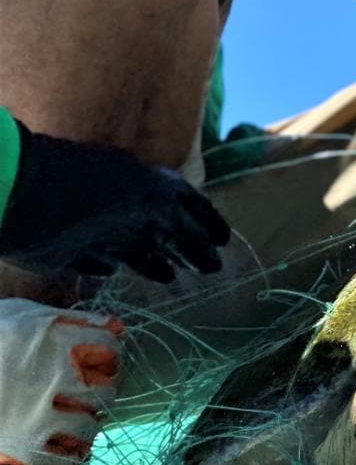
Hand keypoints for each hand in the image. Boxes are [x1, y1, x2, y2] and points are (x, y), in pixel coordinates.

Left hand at [0, 118, 229, 282]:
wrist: (13, 195)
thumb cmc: (83, 194)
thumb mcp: (146, 196)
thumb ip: (181, 214)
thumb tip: (212, 239)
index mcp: (140, 187)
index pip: (182, 204)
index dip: (204, 221)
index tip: (225, 242)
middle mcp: (119, 206)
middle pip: (159, 226)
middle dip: (185, 245)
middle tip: (210, 267)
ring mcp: (91, 228)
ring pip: (131, 245)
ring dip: (154, 260)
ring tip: (173, 277)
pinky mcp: (65, 252)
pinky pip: (97, 261)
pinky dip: (111, 267)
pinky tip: (123, 274)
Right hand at [0, 299, 122, 464]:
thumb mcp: (20, 315)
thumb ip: (70, 319)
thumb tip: (117, 326)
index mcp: (51, 339)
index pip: (109, 345)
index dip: (107, 353)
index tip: (98, 360)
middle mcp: (51, 375)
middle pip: (106, 390)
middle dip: (98, 392)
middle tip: (83, 394)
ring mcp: (40, 412)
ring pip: (90, 426)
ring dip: (83, 425)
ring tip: (67, 418)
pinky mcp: (27, 445)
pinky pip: (67, 458)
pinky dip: (64, 454)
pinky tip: (54, 441)